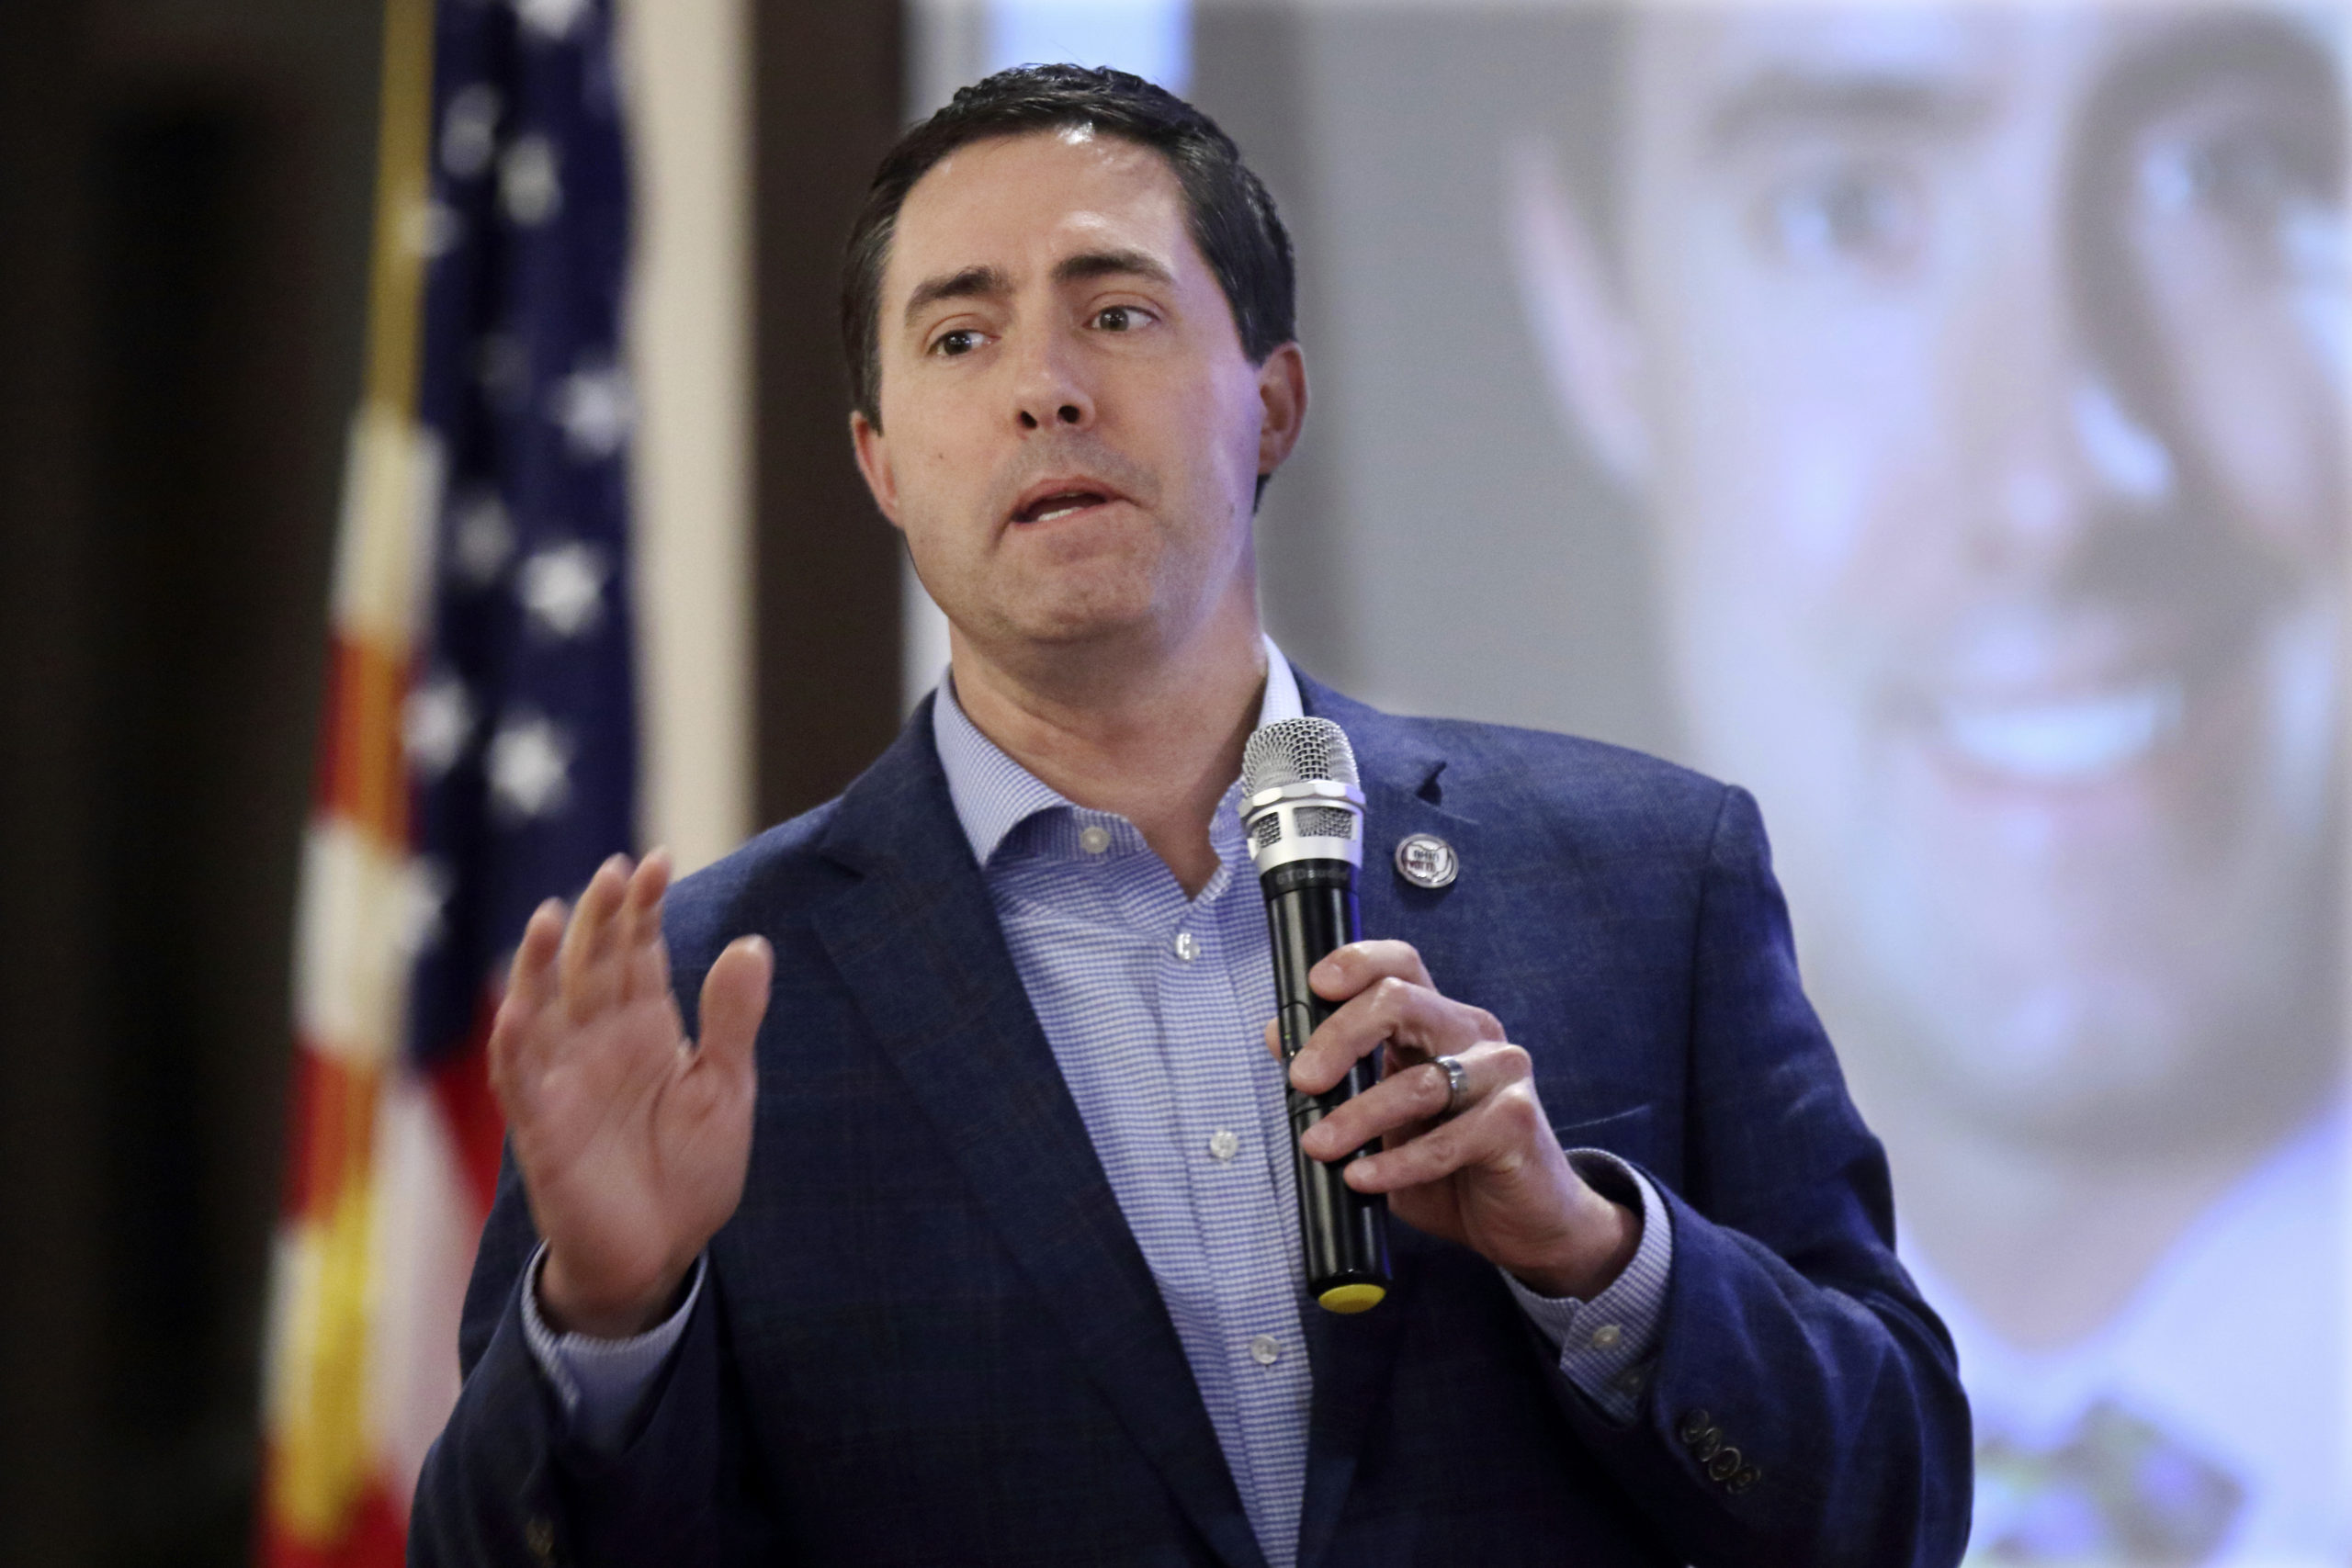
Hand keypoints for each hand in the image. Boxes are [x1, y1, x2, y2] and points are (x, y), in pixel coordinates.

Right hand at [488, 851, 771, 1336]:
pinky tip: (517, 1007)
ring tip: (551, 915)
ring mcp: (566, 1081)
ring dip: (541, 964)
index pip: (639, 953)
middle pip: (592, 967)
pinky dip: (515, 1042)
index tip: (656, 860)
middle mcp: (599, 1043)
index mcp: (645, 1028)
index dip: (642, 908)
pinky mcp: (541, 1128)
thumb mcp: (726, 1089)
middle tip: (615, 869)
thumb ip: (732, 1020)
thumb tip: (753, 943)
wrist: (660, 1255)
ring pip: (543, 1009)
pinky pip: (520, 1079)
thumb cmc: (689, 1171)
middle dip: (601, 919)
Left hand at [1274, 940, 1637, 1299]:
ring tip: (1319, 1147)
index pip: (1400, 964)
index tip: (1315, 986)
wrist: (1524, 1220)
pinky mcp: (1516, 1122)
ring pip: (1419, 1081)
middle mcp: (1472, 1032)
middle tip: (1302, 1081)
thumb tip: (1279, 1037)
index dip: (1357, 962)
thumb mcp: (1385, 1117)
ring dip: (1358, 1116)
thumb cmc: (1453, 1163)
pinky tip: (1364, 1178)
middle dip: (1339, 1037)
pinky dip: (1397, 1162)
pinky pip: (1447, 1141)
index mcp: (1438, 1020)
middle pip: (1401, 1002)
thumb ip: (1342, 1078)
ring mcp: (1501, 1072)